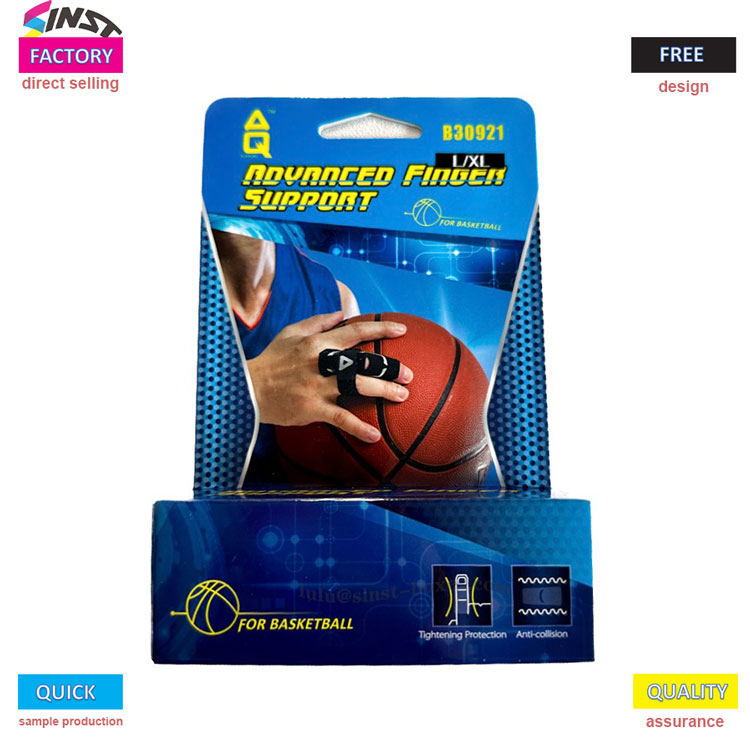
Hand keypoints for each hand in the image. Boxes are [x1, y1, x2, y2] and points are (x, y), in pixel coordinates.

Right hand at [247, 311, 412, 442]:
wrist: (247, 389)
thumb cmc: (271, 359)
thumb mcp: (291, 332)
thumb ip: (318, 321)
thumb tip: (342, 313)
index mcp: (317, 342)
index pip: (355, 331)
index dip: (380, 330)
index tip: (402, 331)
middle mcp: (321, 362)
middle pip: (362, 362)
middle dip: (389, 367)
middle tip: (409, 374)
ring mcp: (318, 386)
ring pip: (357, 386)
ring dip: (383, 391)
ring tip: (402, 396)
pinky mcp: (312, 409)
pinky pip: (340, 418)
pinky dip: (358, 427)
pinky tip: (374, 436)